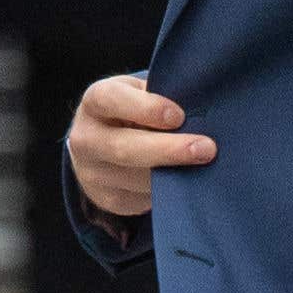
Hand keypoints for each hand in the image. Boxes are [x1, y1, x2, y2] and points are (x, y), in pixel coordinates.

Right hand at [65, 73, 213, 220]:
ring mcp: (92, 173)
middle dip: (168, 150)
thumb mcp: (140, 93)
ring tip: (205, 165)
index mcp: (94, 102)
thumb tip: (198, 111)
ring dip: (174, 174)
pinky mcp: (108, 199)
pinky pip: (142, 198)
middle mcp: (85, 138)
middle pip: (123, 148)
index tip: (178, 116)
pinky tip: (189, 181)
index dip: (146, 108)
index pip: (111, 100)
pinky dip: (169, 190)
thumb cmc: (133, 110)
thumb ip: (160, 96)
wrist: (101, 146)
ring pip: (136, 178)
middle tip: (207, 149)